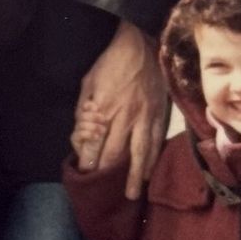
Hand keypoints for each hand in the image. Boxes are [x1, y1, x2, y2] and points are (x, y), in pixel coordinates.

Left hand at [73, 18, 167, 197]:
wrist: (141, 45)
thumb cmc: (110, 64)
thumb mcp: (88, 84)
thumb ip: (84, 111)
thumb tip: (81, 135)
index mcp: (104, 109)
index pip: (94, 144)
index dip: (89, 162)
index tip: (85, 174)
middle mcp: (125, 117)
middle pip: (116, 154)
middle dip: (110, 174)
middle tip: (105, 194)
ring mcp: (145, 117)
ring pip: (140, 153)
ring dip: (135, 176)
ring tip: (132, 195)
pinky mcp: (159, 114)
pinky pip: (155, 142)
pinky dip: (151, 159)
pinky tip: (148, 171)